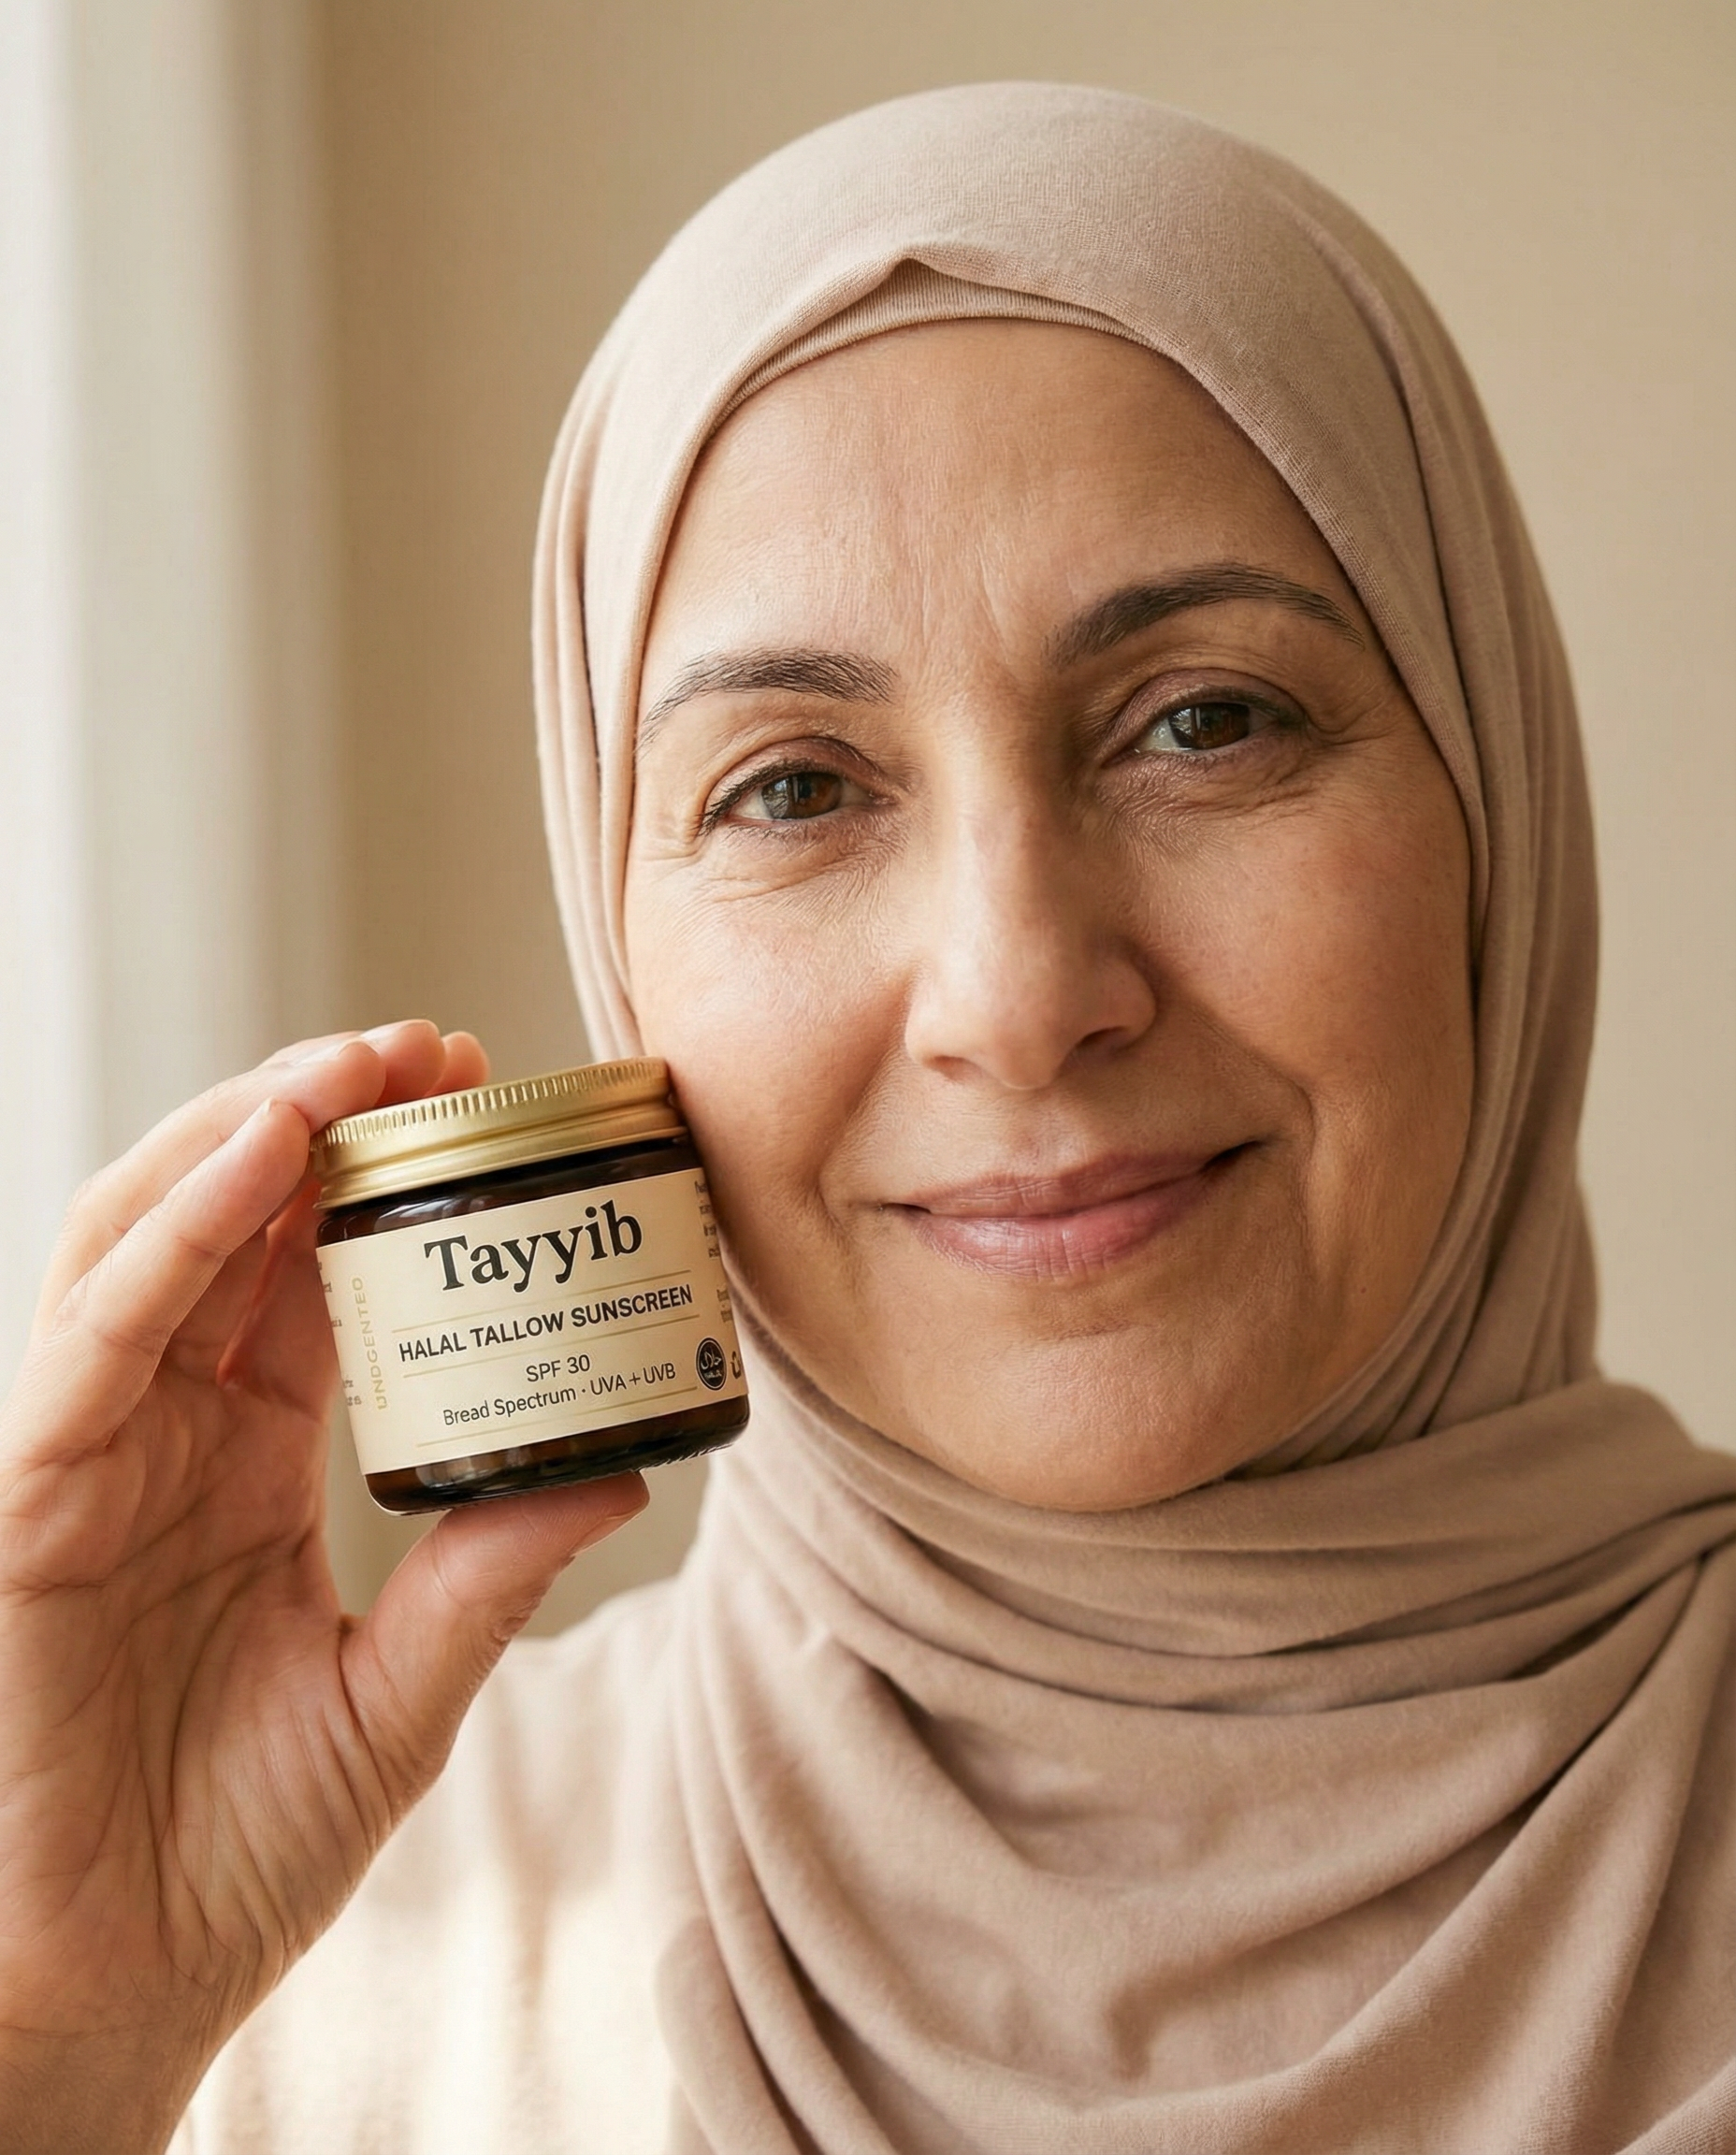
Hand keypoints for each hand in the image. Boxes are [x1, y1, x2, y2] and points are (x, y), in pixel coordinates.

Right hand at [0, 1023, 646, 2153]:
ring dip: (240, 1134)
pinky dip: (168, 1245)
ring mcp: (94, 1455)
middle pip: (223, 1215)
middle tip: (427, 1042)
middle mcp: (166, 1425)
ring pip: (141, 1239)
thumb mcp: (407, 1692)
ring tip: (349, 1066)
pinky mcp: (36, 1506)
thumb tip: (618, 1463)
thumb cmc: (246, 1843)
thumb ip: (493, 1572)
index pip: (304, 1263)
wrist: (133, 1979)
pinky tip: (253, 1167)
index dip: (374, 1163)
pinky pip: (91, 1346)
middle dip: (313, 1111)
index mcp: (249, 1447)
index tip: (470, 1083)